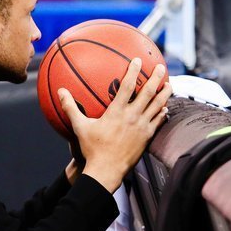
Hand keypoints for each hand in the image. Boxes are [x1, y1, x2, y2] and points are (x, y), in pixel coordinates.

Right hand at [58, 58, 171, 192]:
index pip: (127, 86)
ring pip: (158, 106)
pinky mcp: (147, 137)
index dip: (134, 71)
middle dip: (157, 77)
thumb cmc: (92, 148)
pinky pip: (158, 122)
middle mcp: (132, 117)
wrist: (106, 170)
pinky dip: (162, 113)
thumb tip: (60, 92)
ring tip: (170, 84)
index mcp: (116, 112)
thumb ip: (70, 107)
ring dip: (165, 93)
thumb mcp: (79, 127)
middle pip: (148, 92)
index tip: (138, 60)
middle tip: (162, 67)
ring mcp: (142, 127)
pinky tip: (165, 108)